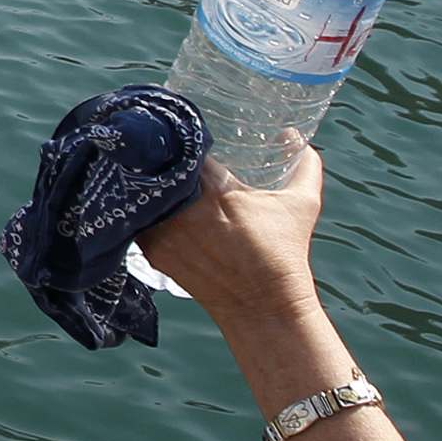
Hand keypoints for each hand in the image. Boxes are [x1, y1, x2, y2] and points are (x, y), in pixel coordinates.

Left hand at [138, 144, 327, 328]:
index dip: (179, 139)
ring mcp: (165, 232)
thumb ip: (305, 164)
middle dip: (158, 159)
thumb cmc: (285, 252)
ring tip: (149, 175)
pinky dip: (140, 212)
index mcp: (215, 188)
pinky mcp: (154, 253)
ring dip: (145, 185)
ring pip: (141, 194)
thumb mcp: (303, 204)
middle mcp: (184, 208)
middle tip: (160, 151)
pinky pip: (136, 221)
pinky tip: (148, 205)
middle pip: (156, 168)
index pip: (183, 148)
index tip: (180, 136)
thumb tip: (293, 134)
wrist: (264, 306)